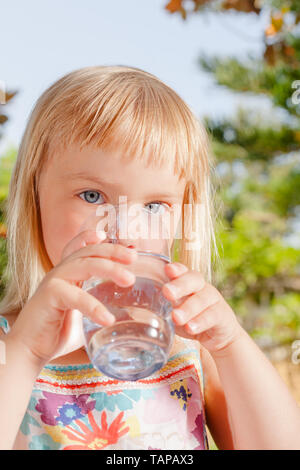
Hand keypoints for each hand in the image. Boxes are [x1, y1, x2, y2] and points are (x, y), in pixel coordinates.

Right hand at [9, 230, 136, 368]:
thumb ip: (104, 312)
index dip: (99, 240)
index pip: (82, 248)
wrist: (28, 351)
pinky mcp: (49, 296)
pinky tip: (108, 319)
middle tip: (134, 256)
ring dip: (109, 269)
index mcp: (68, 274)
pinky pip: (76, 296)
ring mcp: (53, 282)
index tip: (118, 239)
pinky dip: (94, 306)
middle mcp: (60, 273)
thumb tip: (131, 316)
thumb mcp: (85, 320)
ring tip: (129, 280)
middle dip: (113, 251)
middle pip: (88, 252)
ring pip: (84, 265)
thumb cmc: (56, 334)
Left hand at [162, 262, 242, 355]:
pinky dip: (200, 322)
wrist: (220, 336)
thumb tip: (133, 310)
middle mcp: (202, 288)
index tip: (167, 269)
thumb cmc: (191, 320)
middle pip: (194, 280)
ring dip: (188, 308)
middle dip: (180, 285)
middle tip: (167, 292)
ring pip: (202, 299)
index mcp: (188, 283)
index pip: (183, 271)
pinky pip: (212, 316)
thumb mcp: (176, 312)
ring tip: (176, 317)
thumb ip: (162, 307)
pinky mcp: (222, 316)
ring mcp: (214, 300)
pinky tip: (190, 328)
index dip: (176, 269)